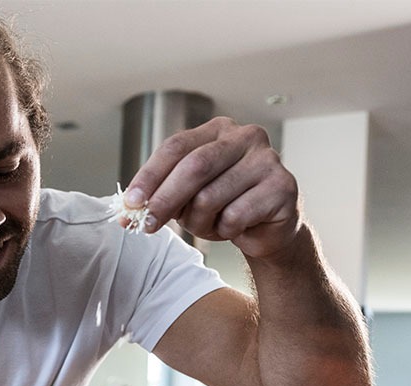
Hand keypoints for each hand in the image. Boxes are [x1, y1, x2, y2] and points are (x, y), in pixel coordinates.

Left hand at [124, 117, 301, 260]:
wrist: (268, 230)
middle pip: (193, 167)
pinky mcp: (282, 187)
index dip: (150, 175)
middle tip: (148, 224)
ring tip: (209, 226)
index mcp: (217, 130)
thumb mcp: (188, 196)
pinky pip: (235, 216)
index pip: (175, 147)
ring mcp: (267, 159)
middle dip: (165, 200)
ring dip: (199, 223)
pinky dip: (225, 231)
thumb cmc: (225, 206)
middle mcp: (245, 137)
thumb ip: (161, 194)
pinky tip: (235, 228)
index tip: (131, 202)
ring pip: (211, 197)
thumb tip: (127, 210)